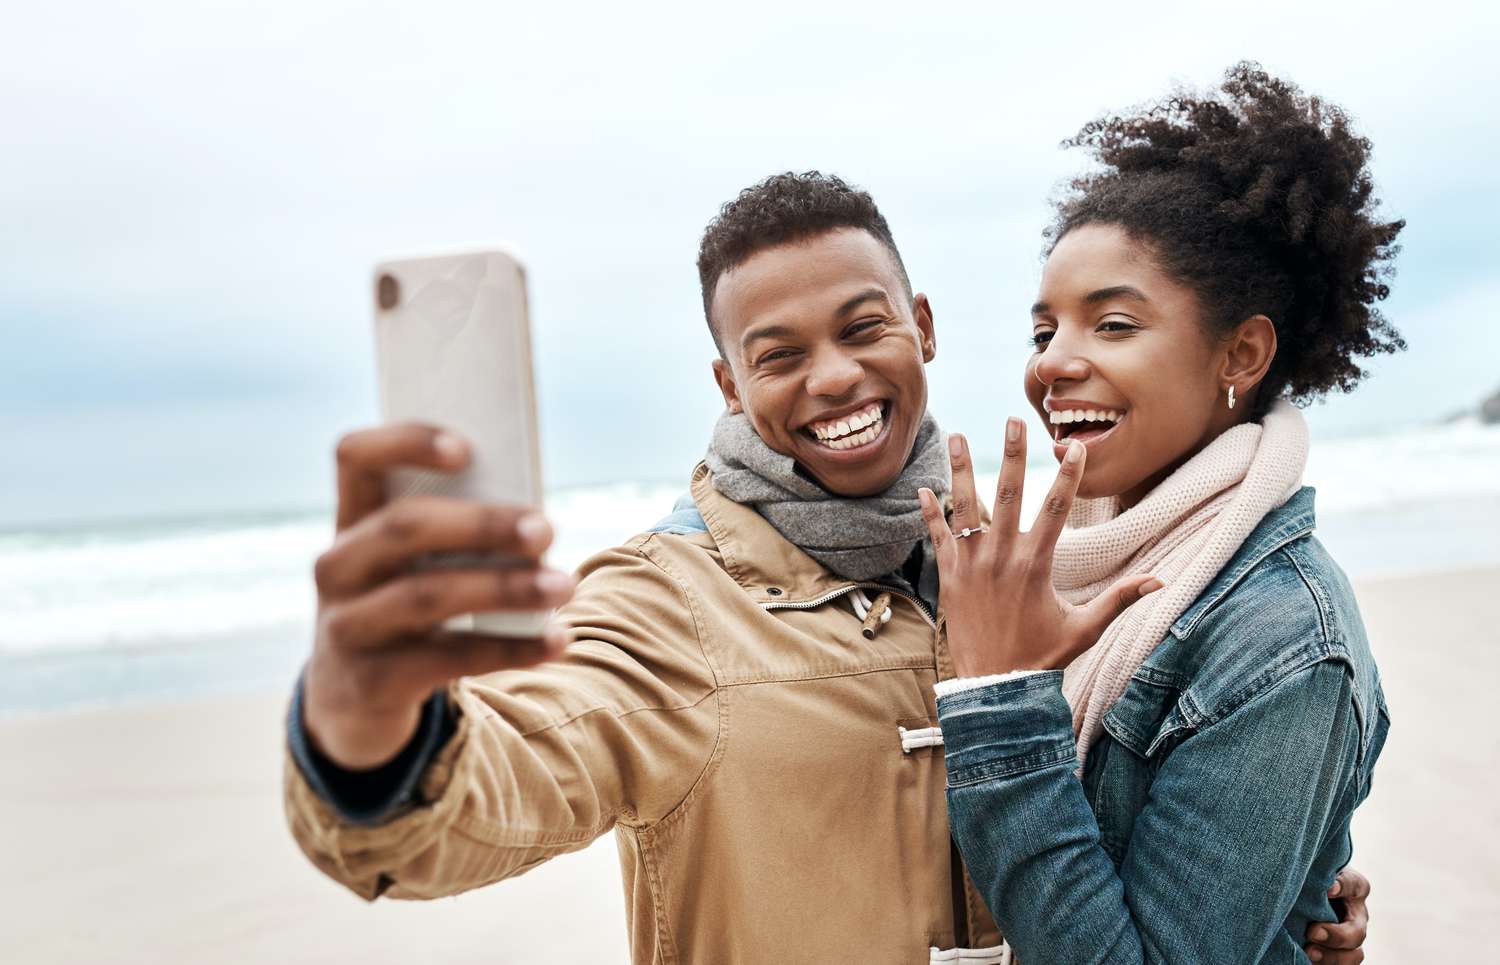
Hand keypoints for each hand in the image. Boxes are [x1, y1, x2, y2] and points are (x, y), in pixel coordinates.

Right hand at [302, 423, 575, 769]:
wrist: (354, 698)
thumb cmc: (406, 603)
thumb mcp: (410, 564)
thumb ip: (453, 532)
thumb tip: (534, 523)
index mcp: (352, 521)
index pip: (356, 457)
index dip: (405, 443)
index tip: (466, 449)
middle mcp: (338, 567)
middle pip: (404, 527)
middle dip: (482, 525)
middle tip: (545, 529)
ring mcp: (347, 626)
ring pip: (427, 595)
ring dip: (505, 588)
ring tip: (563, 585)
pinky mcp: (373, 680)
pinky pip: (449, 659)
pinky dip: (511, 648)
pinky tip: (557, 640)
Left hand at [917, 418, 1161, 677]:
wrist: (994, 686)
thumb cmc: (1042, 657)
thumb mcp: (1085, 629)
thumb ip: (1120, 599)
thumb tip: (1161, 582)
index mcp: (1036, 565)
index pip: (1055, 509)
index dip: (1067, 476)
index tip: (1073, 447)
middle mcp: (1002, 558)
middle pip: (1007, 494)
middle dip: (1011, 454)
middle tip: (1012, 419)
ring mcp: (971, 565)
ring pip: (964, 507)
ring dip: (960, 469)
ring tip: (955, 434)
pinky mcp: (949, 577)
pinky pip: (938, 537)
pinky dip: (929, 512)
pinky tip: (922, 487)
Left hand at [1305, 866, 1370, 962]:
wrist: (1298, 892)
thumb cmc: (1306, 875)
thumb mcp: (1312, 868)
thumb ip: (1315, 871)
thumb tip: (1322, 882)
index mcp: (1353, 888)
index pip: (1355, 885)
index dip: (1344, 887)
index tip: (1329, 889)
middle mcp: (1356, 915)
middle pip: (1357, 931)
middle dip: (1337, 936)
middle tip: (1312, 932)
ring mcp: (1348, 936)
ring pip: (1353, 955)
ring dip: (1332, 957)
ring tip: (1309, 953)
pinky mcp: (1336, 952)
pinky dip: (1325, 964)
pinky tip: (1306, 959)